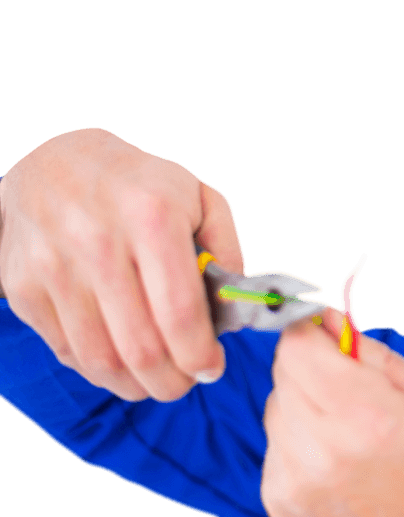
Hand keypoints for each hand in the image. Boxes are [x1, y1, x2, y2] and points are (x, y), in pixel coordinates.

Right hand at [0, 127, 242, 401]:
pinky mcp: (24, 289)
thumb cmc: (140, 184)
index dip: (200, 356)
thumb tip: (233, 308)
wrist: (55, 163)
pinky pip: (67, 352)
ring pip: (101, 360)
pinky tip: (122, 361)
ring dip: (136, 385)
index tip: (212, 368)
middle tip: (187, 382)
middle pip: (141, 348)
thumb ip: (227, 249)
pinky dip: (100, 370)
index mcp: (152, 218)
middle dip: (172, 382)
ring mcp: (54, 269)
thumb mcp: (199, 195)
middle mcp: (98, 243)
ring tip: (157, 380)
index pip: (180, 313)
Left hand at [262, 305, 403, 516]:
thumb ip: (372, 352)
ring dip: (302, 402)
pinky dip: (297, 438)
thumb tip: (331, 318)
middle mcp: (321, 449)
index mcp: (366, 415)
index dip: (311, 330)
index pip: (299, 346)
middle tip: (346, 381)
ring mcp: (294, 480)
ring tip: (345, 426)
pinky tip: (334, 455)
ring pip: (275, 407)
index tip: (328, 332)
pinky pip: (275, 443)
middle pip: (283, 373)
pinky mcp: (280, 500)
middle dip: (310, 363)